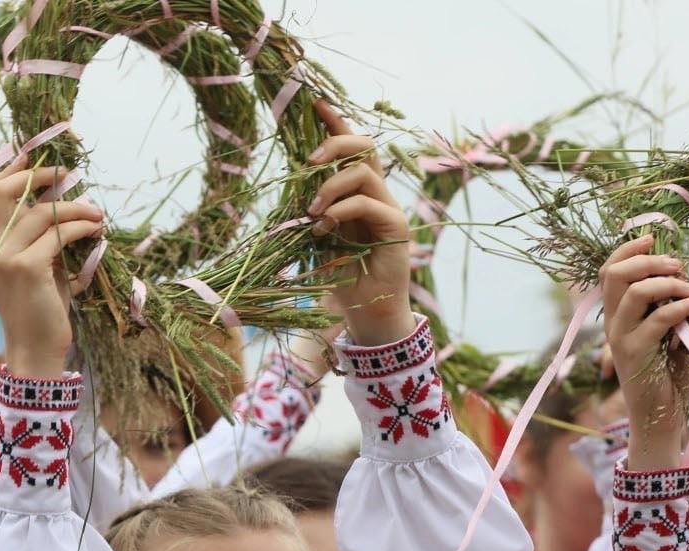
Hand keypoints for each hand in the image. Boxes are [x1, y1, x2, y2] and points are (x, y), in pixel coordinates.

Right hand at [0, 160, 103, 378]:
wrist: (35, 346)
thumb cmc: (39, 303)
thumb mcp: (32, 261)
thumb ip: (34, 231)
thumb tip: (57, 191)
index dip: (5, 168)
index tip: (32, 156)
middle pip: (0, 191)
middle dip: (36, 175)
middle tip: (66, 176)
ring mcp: (4, 257)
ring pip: (39, 213)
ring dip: (74, 207)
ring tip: (96, 212)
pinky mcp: (27, 268)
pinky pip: (58, 234)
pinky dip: (81, 227)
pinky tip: (96, 229)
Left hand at [306, 102, 413, 346]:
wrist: (365, 309)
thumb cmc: (340, 274)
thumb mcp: (317, 234)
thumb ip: (312, 207)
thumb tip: (292, 180)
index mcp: (358, 190)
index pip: (350, 146)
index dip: (335, 121)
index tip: (314, 102)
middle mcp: (377, 192)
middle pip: (365, 146)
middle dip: (335, 142)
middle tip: (307, 162)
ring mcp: (389, 207)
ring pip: (364, 172)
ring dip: (331, 186)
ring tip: (311, 211)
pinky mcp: (396, 227)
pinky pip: (369, 204)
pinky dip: (342, 211)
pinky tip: (323, 228)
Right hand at [598, 235, 688, 470]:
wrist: (661, 416)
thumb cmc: (670, 374)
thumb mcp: (670, 332)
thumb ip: (670, 305)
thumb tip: (686, 276)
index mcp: (617, 316)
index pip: (608, 272)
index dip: (626, 249)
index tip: (652, 238)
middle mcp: (613, 324)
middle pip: (614, 275)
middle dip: (647, 260)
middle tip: (678, 264)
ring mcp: (621, 339)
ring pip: (634, 293)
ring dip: (667, 282)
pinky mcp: (635, 355)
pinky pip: (659, 319)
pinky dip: (683, 306)